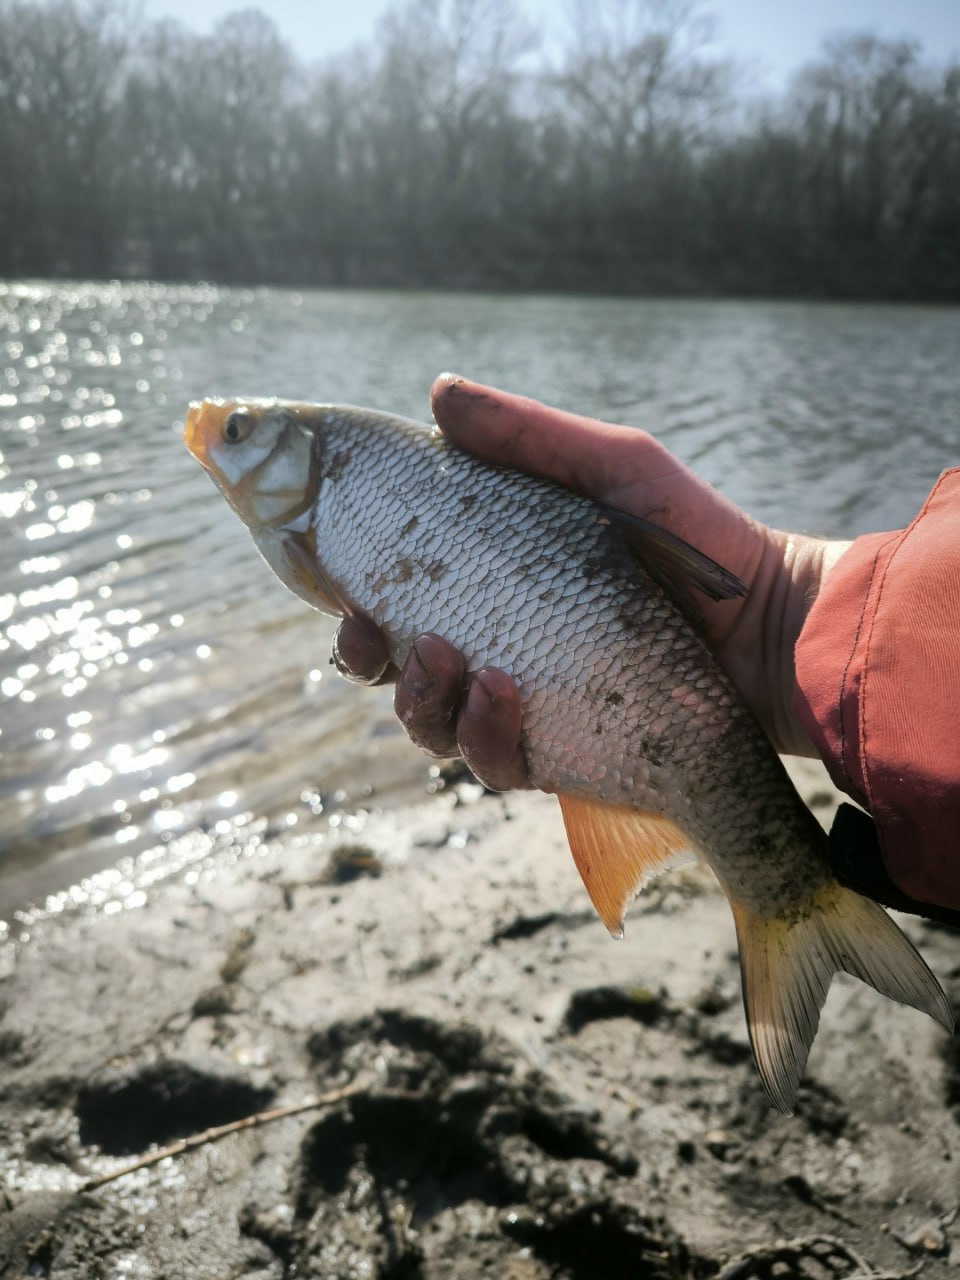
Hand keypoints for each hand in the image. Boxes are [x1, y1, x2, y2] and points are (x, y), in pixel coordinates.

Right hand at [333, 375, 849, 786]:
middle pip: (393, 669)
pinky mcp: (560, 755)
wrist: (774, 621)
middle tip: (373, 628)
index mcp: (491, 586)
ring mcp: (523, 708)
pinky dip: (483, 734)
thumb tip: (439, 393)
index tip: (334, 577)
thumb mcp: (614, 468)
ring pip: (431, 725)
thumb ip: (530, 435)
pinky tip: (500, 693)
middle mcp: (495, 650)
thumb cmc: (694, 540)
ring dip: (419, 697)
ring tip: (451, 659)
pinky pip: (494, 763)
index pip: (396, 596)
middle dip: (363, 655)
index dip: (349, 593)